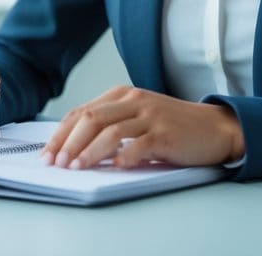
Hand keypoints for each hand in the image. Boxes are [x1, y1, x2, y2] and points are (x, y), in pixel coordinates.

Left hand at [42, 86, 243, 168]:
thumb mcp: (137, 117)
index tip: (47, 153)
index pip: (81, 111)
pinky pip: (140, 144)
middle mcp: (134, 100)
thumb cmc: (172, 126)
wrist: (213, 127)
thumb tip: (73, 148)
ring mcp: (151, 115)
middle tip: (57, 163)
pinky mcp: (166, 133)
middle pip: (91, 119)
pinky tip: (116, 167)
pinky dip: (125, 156)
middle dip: (69, 142)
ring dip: (89, 151)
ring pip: (111, 131)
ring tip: (76, 167)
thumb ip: (110, 124)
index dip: (61, 133)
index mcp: (122, 94)